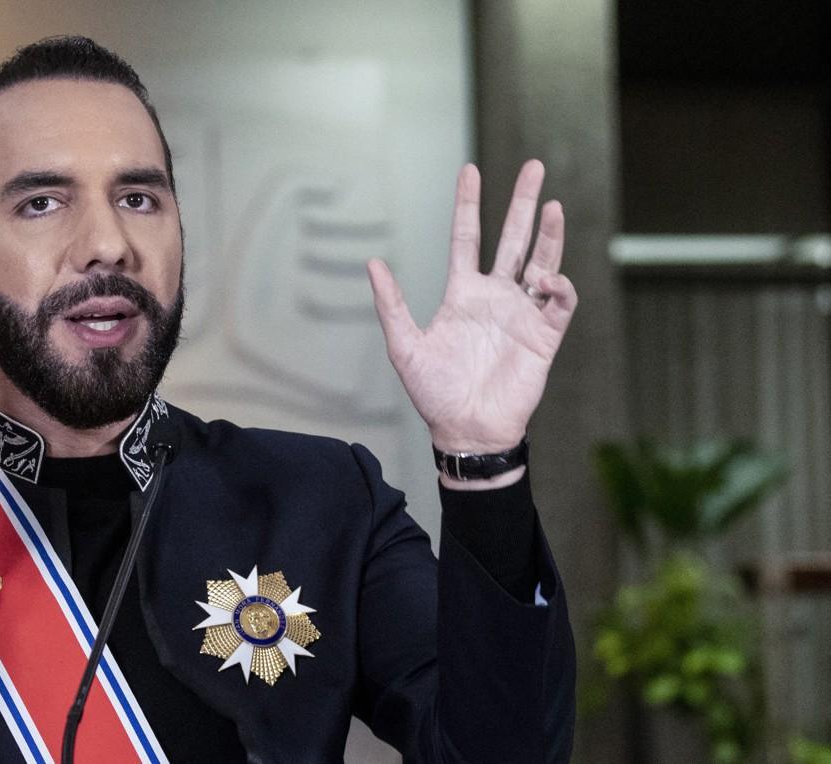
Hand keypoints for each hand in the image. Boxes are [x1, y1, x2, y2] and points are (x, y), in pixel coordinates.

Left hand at [366, 160, 576, 456]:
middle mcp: (496, 296)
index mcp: (463, 293)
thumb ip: (392, 304)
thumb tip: (372, 263)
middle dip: (522, 203)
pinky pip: (559, 302)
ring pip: (542, 262)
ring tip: (551, 205)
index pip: (467, 237)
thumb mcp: (404, 346)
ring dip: (548, 235)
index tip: (470, 170)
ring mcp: (522, 313)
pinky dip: (558, 287)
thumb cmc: (435, 393)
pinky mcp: (544, 335)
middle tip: (534, 166)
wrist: (466, 430)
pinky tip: (548, 279)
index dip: (468, 204)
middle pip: (512, 238)